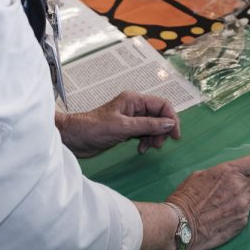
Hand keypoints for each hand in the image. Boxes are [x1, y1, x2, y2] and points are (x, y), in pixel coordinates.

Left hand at [56, 91, 180, 157]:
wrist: (74, 138)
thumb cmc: (94, 129)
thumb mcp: (124, 127)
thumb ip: (148, 125)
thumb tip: (170, 123)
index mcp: (134, 100)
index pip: (162, 105)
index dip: (172, 119)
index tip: (175, 135)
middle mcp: (134, 107)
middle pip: (159, 116)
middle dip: (162, 130)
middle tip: (158, 145)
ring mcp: (130, 118)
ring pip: (153, 126)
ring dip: (154, 137)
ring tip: (149, 148)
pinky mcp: (126, 129)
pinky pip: (144, 133)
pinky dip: (146, 141)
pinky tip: (141, 150)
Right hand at [168, 154, 249, 249]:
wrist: (180, 224)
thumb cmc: (185, 198)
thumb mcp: (201, 175)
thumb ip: (222, 173)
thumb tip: (230, 174)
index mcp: (230, 171)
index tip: (247, 170)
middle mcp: (240, 187)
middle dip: (245, 182)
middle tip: (231, 188)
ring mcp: (243, 206)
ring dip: (241, 198)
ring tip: (223, 204)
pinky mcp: (242, 222)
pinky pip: (245, 213)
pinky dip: (237, 213)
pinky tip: (222, 216)